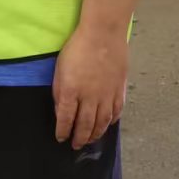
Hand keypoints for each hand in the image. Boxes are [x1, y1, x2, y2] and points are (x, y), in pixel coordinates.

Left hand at [53, 24, 127, 148]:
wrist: (103, 34)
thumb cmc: (77, 47)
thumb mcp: (60, 68)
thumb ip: (59, 90)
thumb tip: (61, 108)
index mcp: (71, 91)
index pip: (65, 118)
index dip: (63, 131)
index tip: (61, 138)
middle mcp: (89, 97)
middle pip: (84, 125)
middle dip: (79, 138)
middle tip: (76, 145)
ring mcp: (106, 95)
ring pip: (101, 122)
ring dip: (95, 134)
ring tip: (90, 140)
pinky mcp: (119, 90)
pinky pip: (116, 112)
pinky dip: (111, 122)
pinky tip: (107, 125)